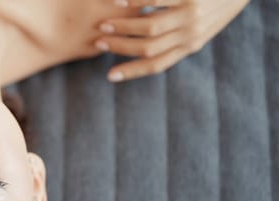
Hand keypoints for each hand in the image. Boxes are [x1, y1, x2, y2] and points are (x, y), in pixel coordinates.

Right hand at [95, 0, 249, 81]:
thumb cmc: (216, 6)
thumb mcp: (201, 29)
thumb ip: (176, 39)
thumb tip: (144, 47)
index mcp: (190, 46)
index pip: (156, 65)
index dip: (132, 72)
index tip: (110, 76)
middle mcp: (190, 34)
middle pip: (148, 48)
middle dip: (120, 47)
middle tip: (99, 42)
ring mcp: (190, 15)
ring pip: (149, 27)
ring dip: (123, 28)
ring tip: (105, 25)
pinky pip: (157, 0)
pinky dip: (134, 1)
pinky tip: (118, 2)